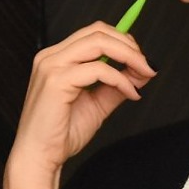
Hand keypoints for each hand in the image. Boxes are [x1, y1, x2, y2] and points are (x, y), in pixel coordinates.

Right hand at [0, 21, 154, 188]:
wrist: (40, 156)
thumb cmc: (63, 133)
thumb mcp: (99, 103)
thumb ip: (118, 84)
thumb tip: (144, 70)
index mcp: (57, 58)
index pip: (94, 32)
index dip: (123, 40)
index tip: (143, 59)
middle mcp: (51, 56)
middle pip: (98, 31)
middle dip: (129, 45)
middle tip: (148, 65)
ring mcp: (51, 66)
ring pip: (99, 42)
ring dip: (129, 56)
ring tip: (144, 74)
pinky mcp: (56, 81)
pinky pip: (99, 69)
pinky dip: (121, 79)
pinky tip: (130, 93)